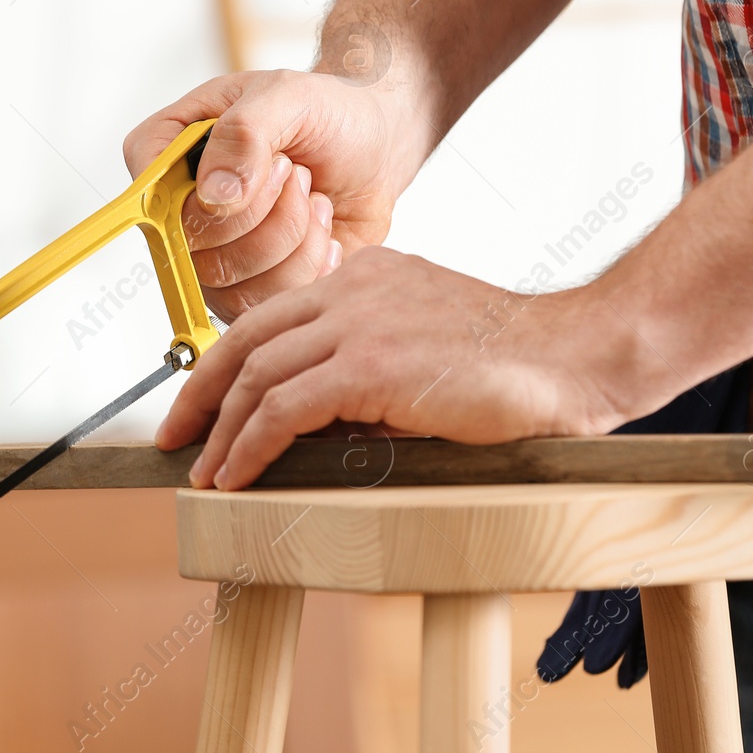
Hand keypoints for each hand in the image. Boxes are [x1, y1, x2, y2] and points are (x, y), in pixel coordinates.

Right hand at [124, 70, 430, 319]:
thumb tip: (214, 196)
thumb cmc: (325, 113)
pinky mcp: (253, 286)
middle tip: (298, 171)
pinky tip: (323, 231)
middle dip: (266, 211)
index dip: (206, 196)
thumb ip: (244, 133)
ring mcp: (216, 255)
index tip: (272, 162)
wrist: (374, 147)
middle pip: (194, 247)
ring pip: (231, 281)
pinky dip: (309, 265)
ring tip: (313, 197)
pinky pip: (266, 303)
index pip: (150, 195)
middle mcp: (183, 209)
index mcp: (171, 151)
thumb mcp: (288, 95)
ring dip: (292, 237)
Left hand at [155, 246, 644, 488]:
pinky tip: (238, 475)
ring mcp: (359, 322)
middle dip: (201, 395)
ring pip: (258, 376)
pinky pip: (284, 408)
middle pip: (246, 341)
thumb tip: (319, 424)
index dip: (226, 364)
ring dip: (223, 432)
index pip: (271, 320)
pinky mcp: (370, 364)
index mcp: (364, 277)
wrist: (575, 356)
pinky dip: (251, 445)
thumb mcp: (425, 349)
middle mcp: (352, 288)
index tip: (203, 404)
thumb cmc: (515, 365)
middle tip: (177, 439)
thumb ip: (369, 368)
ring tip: (205, 474)